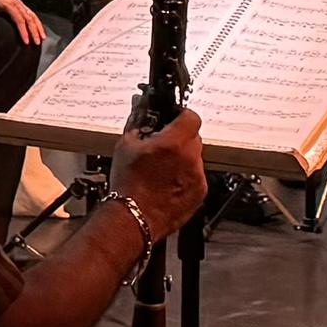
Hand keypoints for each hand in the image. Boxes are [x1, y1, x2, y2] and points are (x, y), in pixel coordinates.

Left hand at [0, 0, 48, 46]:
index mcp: (8, 4)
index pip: (19, 19)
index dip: (23, 31)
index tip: (26, 41)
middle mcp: (16, 3)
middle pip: (29, 18)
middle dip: (34, 31)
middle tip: (37, 42)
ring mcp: (19, 4)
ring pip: (32, 15)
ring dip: (38, 26)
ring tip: (42, 37)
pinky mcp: (20, 5)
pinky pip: (31, 13)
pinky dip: (37, 21)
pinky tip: (39, 29)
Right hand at [115, 108, 208, 234]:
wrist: (133, 218)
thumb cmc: (128, 186)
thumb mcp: (126, 146)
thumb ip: (137, 122)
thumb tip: (140, 107)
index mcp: (175, 142)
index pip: (191, 117)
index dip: (182, 116)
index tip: (173, 120)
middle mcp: (191, 159)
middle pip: (193, 138)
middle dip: (179, 139)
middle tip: (161, 147)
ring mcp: (198, 177)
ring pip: (195, 158)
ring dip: (182, 159)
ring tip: (161, 170)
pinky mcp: (200, 194)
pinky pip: (196, 177)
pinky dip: (185, 177)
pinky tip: (167, 184)